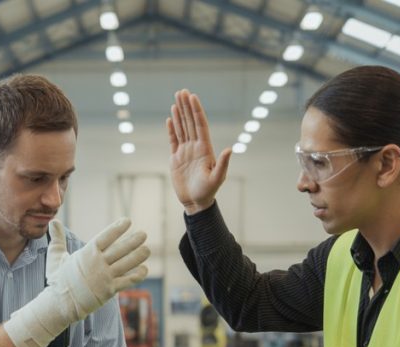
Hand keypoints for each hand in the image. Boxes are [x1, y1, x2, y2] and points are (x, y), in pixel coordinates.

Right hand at [47, 218, 148, 315]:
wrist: (60, 304)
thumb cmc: (58, 280)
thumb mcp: (55, 256)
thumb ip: (57, 238)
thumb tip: (52, 221)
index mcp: (86, 254)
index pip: (105, 237)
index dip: (117, 228)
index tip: (128, 221)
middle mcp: (98, 264)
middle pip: (120, 249)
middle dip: (133, 241)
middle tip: (144, 234)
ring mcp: (105, 278)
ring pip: (126, 264)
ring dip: (138, 256)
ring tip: (147, 249)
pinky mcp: (109, 291)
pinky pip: (127, 281)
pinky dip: (137, 275)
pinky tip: (144, 269)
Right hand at [167, 89, 231, 213]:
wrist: (196, 202)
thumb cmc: (208, 192)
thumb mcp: (218, 178)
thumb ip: (223, 163)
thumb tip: (230, 149)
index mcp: (205, 149)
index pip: (200, 125)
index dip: (196, 111)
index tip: (192, 97)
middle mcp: (195, 147)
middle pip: (189, 122)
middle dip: (186, 106)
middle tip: (182, 91)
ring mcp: (185, 152)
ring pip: (181, 128)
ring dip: (179, 114)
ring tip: (176, 99)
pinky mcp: (176, 159)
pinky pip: (173, 140)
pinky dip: (171, 129)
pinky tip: (170, 118)